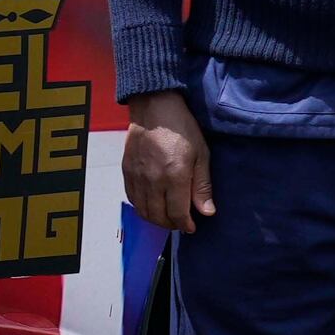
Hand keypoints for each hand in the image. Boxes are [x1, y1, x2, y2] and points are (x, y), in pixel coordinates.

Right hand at [120, 91, 213, 233]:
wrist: (154, 108)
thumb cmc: (182, 129)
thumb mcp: (202, 155)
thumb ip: (202, 186)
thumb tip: (207, 212)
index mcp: (175, 177)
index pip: (177, 213)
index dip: (185, 225)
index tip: (191, 227)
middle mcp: (153, 181)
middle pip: (159, 216)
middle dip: (171, 224)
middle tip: (180, 222)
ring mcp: (137, 177)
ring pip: (143, 210)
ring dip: (155, 219)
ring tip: (166, 216)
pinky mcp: (127, 171)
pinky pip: (132, 198)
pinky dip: (141, 207)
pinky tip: (151, 205)